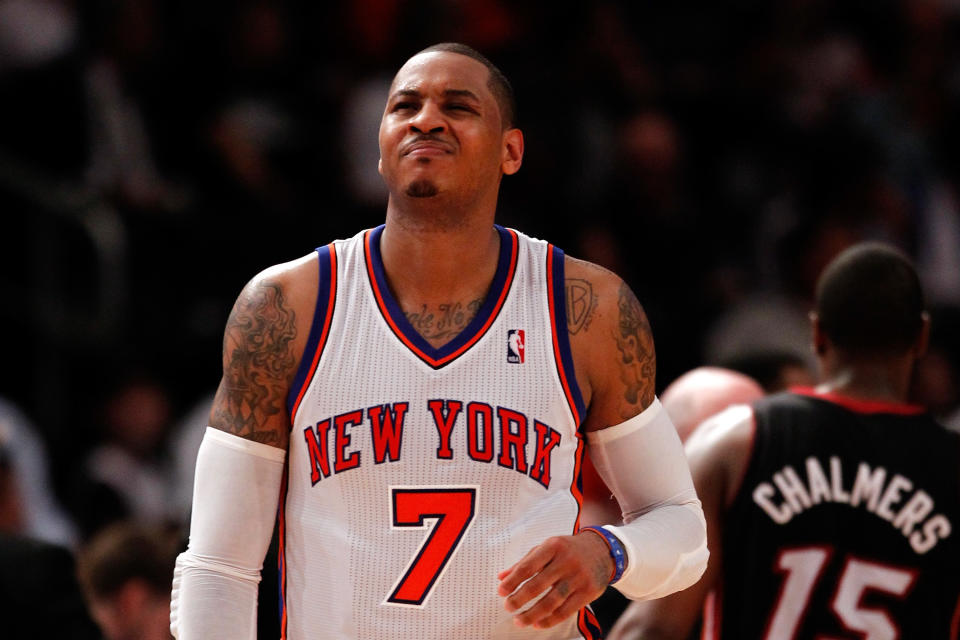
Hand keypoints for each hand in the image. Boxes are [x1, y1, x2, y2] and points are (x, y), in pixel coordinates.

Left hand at [497, 531, 613, 628]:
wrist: (603, 550)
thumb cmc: (568, 549)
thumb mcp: (547, 548)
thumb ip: (525, 562)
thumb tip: (501, 577)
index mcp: (553, 546)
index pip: (528, 566)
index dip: (512, 581)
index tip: (501, 592)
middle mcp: (566, 561)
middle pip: (538, 585)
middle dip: (519, 599)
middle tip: (508, 607)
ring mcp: (579, 577)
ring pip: (551, 601)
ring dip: (532, 614)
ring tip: (519, 620)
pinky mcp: (588, 592)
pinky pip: (566, 611)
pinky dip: (550, 620)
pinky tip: (537, 623)